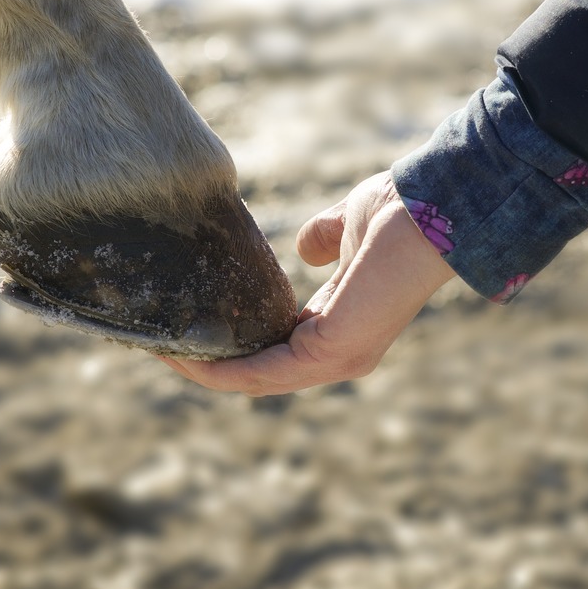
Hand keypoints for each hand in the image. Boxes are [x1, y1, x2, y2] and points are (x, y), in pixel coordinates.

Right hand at [159, 171, 455, 395]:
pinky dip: (221, 369)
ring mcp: (336, 359)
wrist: (430, 209)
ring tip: (159, 350)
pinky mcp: (330, 352)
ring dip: (203, 369)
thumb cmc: (396, 213)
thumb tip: (302, 247)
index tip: (188, 328)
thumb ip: (322, 240)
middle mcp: (338, 355)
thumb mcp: (345, 228)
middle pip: (257, 374)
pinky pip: (263, 373)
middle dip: (206, 363)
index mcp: (338, 329)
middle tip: (158, 345)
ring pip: (254, 379)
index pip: (275, 351)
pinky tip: (185, 355)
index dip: (230, 346)